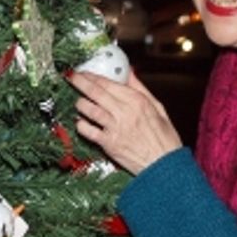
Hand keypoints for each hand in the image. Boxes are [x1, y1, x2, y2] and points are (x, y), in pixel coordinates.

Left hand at [68, 68, 182, 174]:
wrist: (164, 164)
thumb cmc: (163, 138)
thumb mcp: (158, 108)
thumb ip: (141, 89)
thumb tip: (130, 73)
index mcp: (137, 101)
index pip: (109, 84)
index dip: (93, 76)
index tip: (85, 72)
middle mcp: (125, 112)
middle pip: (96, 93)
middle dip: (81, 83)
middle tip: (72, 78)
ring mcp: (115, 128)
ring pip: (90, 110)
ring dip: (80, 104)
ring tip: (78, 101)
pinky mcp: (109, 144)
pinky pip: (89, 131)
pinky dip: (81, 125)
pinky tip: (80, 122)